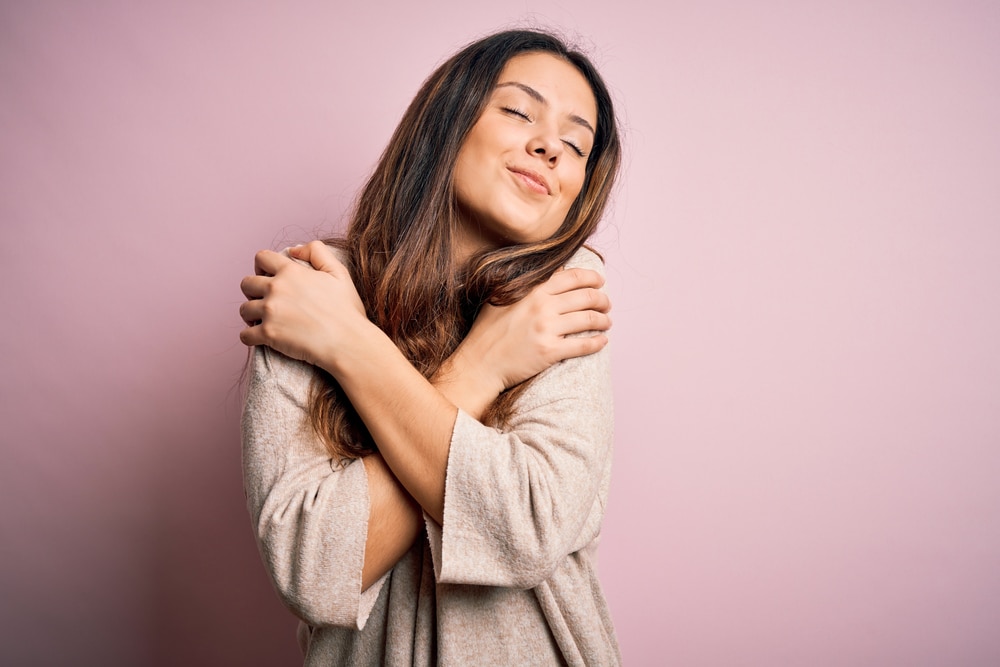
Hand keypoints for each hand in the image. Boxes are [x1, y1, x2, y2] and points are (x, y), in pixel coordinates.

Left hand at [239, 241, 370, 368]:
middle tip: (265, 301)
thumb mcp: (339, 272)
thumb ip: (317, 252)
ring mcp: (270, 312)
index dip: (262, 266)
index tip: (267, 277)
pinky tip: (260, 338)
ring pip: (244, 309)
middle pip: (246, 283)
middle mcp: (276, 289)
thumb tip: (294, 250)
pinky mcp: (267, 334)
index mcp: (291, 272)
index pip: (261, 258)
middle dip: (252, 291)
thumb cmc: (346, 310)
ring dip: (250, 315)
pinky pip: (244, 335)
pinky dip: (250, 337)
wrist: (347, 342)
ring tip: (263, 321)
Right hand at [438, 267, 610, 412]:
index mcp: (533, 291)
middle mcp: (542, 307)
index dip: (591, 278)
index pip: (572, 277)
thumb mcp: (500, 298)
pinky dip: (597, 343)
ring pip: (588, 320)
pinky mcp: (550, 352)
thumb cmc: (487, 331)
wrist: (479, 363)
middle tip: (607, 304)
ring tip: (606, 322)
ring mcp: (547, 330)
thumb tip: (553, 271)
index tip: (600, 281)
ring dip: (603, 320)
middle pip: (586, 297)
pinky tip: (602, 342)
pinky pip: (583, 345)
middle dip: (602, 300)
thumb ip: (526, 284)